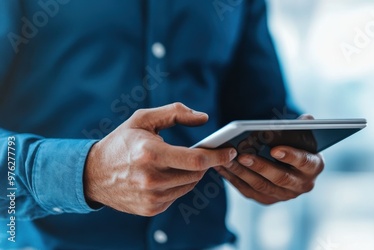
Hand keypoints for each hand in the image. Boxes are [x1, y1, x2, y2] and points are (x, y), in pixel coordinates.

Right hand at [84, 103, 236, 215]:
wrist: (93, 174)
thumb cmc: (121, 142)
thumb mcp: (143, 119)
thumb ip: (175, 113)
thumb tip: (204, 118)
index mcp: (150, 154)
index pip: (196, 160)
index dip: (217, 156)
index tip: (230, 151)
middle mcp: (151, 179)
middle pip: (196, 174)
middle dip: (203, 162)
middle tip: (201, 152)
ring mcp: (151, 197)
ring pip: (189, 185)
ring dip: (191, 173)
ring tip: (178, 162)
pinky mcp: (151, 209)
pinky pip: (178, 195)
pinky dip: (178, 184)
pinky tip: (165, 175)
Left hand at [214, 114, 323, 203]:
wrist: (293, 163)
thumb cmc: (298, 143)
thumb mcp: (304, 133)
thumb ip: (304, 126)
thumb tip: (306, 120)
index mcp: (314, 166)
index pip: (304, 162)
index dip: (290, 156)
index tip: (274, 149)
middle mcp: (302, 184)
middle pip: (280, 177)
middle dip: (260, 166)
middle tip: (243, 155)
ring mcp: (285, 195)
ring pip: (261, 186)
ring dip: (242, 173)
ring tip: (228, 159)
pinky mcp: (268, 199)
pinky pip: (249, 191)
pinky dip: (234, 179)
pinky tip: (222, 167)